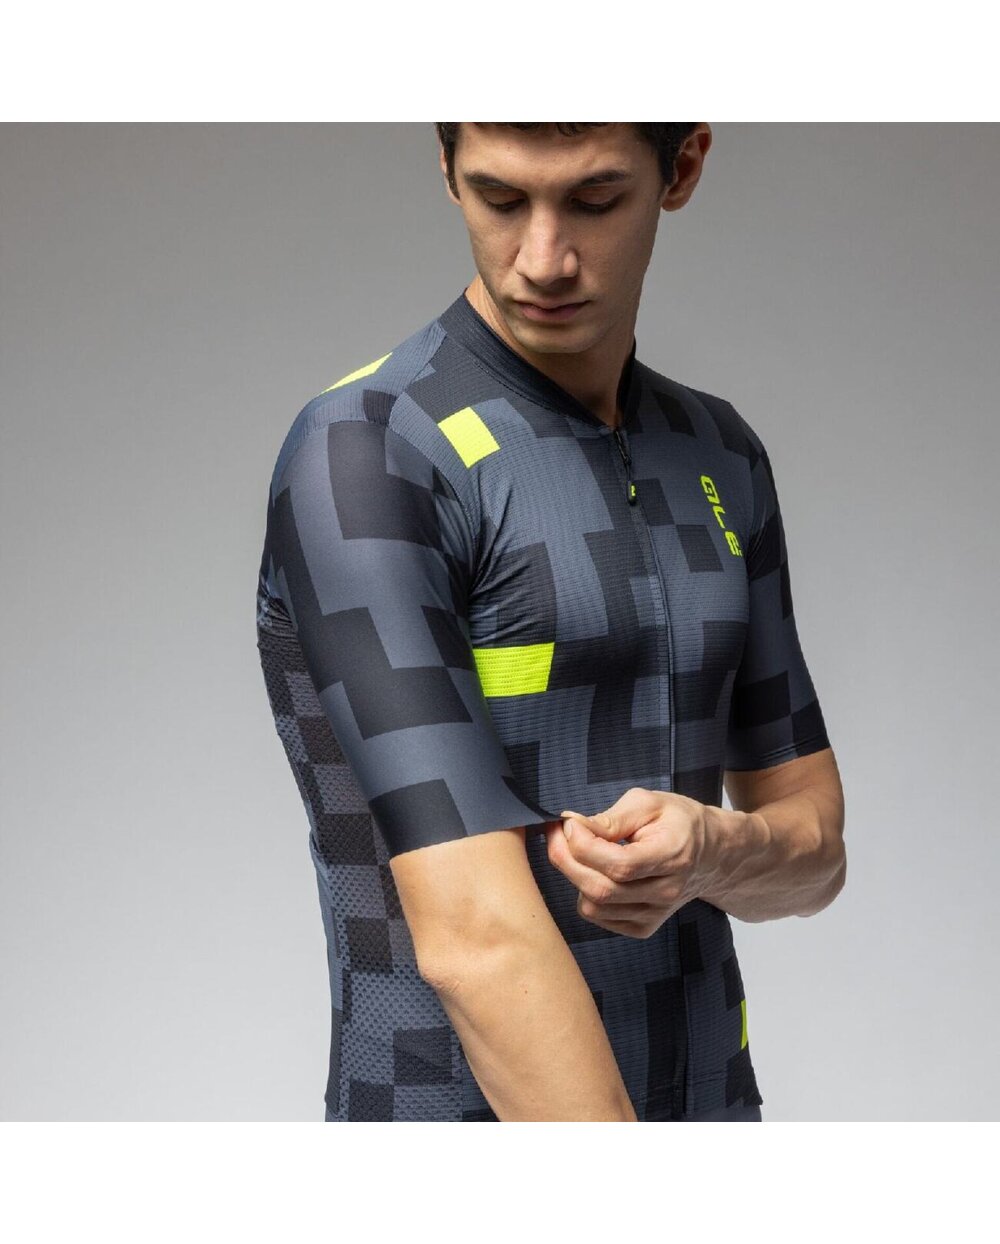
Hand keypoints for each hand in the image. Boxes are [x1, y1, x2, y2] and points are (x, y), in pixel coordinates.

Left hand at [541, 786, 720, 938]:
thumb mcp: (648, 803)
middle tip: (558, 834)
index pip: (619, 865)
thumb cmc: (678, 822)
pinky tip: (596, 871)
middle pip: (600, 889)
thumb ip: (611, 818)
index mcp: (673, 856)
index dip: (583, 845)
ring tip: (580, 851)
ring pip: (594, 907)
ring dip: (575, 876)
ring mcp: (655, 914)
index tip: (570, 824)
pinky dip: (586, 893)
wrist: (708, 852)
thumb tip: (573, 827)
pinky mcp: (643, 927)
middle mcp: (666, 892)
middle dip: (567, 859)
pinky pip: (598, 917)